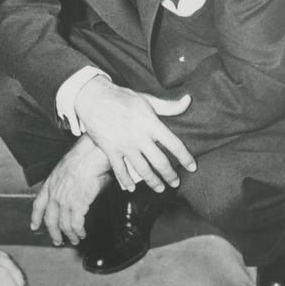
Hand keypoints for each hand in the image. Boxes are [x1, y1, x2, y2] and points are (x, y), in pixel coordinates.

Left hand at [30, 135, 112, 245]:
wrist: (89, 156)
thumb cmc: (81, 159)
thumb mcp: (63, 170)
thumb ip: (62, 184)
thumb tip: (67, 193)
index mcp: (49, 185)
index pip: (38, 205)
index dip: (35, 218)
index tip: (34, 226)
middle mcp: (54, 195)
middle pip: (50, 220)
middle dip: (53, 233)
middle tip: (57, 241)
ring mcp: (65, 201)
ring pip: (64, 225)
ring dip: (69, 235)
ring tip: (74, 240)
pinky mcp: (78, 205)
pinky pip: (76, 225)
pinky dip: (79, 232)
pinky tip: (82, 234)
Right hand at [72, 76, 195, 192]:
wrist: (93, 97)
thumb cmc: (121, 97)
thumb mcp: (147, 99)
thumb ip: (168, 105)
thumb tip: (188, 101)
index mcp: (150, 123)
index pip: (174, 144)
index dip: (185, 157)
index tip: (191, 167)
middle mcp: (139, 136)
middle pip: (160, 162)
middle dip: (170, 175)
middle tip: (176, 182)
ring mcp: (124, 144)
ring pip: (142, 170)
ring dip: (153, 182)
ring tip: (160, 188)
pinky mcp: (110, 149)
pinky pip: (120, 170)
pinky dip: (126, 181)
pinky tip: (131, 188)